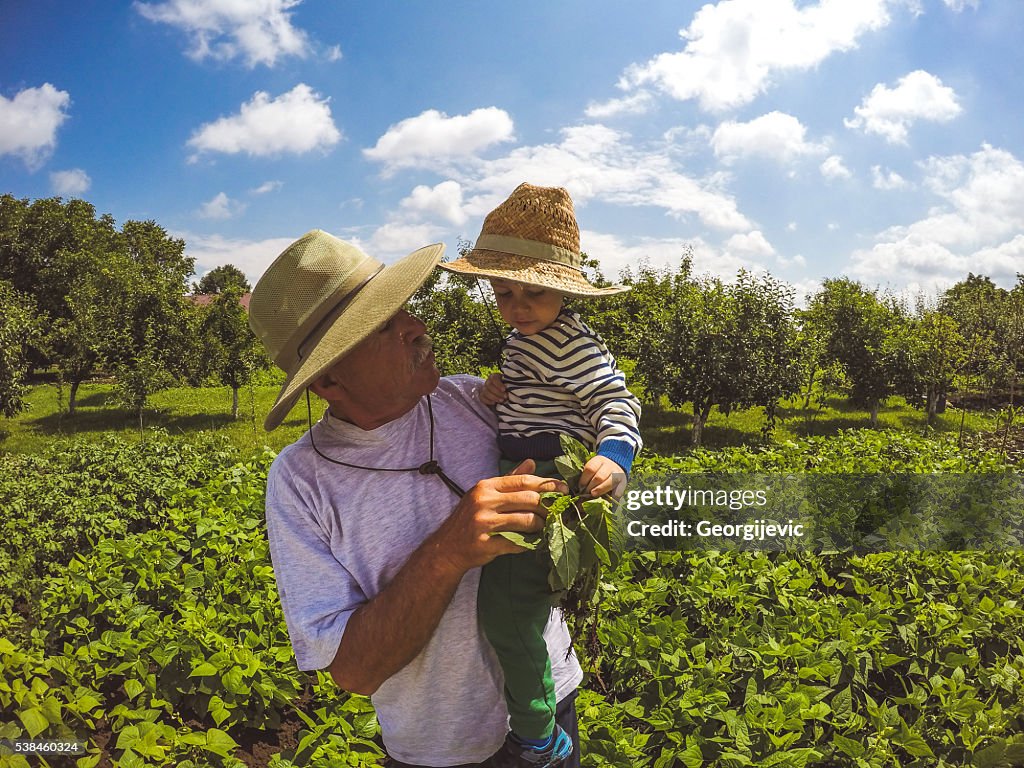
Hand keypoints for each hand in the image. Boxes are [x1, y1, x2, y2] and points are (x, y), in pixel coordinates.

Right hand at [434, 460, 567, 570]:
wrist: (446, 547)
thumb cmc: (470, 518)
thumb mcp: (485, 494)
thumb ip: (510, 479)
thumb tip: (531, 462)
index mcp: (486, 487)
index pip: (523, 481)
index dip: (547, 485)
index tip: (564, 489)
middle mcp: (484, 502)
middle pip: (528, 500)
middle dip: (548, 506)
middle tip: (559, 512)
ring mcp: (484, 523)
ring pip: (526, 521)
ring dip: (541, 525)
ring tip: (546, 527)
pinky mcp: (485, 544)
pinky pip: (517, 543)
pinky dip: (529, 543)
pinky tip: (535, 542)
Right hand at [478, 373, 506, 405]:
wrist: (503, 394)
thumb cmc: (508, 388)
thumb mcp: (509, 384)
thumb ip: (509, 384)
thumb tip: (511, 387)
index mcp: (494, 376)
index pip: (493, 378)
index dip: (498, 384)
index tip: (504, 389)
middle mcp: (488, 381)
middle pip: (489, 385)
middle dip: (497, 392)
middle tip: (505, 397)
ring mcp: (484, 388)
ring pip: (485, 392)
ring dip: (494, 397)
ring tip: (501, 401)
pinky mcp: (482, 395)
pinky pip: (482, 398)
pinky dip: (487, 401)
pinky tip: (494, 403)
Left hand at [578, 455, 625, 498]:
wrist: (615, 464)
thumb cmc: (600, 469)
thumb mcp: (593, 468)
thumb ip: (587, 476)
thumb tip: (580, 489)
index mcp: (599, 461)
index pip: (590, 469)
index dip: (584, 479)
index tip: (580, 487)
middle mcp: (609, 466)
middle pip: (599, 476)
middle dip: (591, 486)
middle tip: (585, 493)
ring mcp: (617, 474)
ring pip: (609, 482)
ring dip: (600, 490)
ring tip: (594, 494)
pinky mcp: (624, 482)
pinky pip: (620, 489)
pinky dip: (614, 496)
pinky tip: (609, 500)